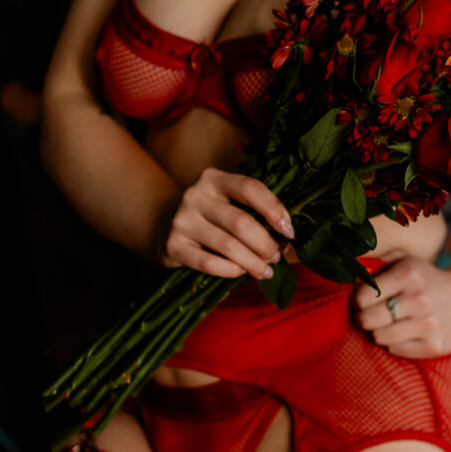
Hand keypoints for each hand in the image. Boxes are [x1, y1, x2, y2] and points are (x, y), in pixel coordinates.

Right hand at [161, 167, 294, 279]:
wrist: (160, 223)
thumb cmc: (208, 215)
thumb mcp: (226, 202)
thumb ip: (253, 212)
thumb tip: (288, 239)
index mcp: (214, 179)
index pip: (250, 188)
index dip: (274, 209)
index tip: (289, 230)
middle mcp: (196, 195)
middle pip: (241, 222)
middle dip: (265, 243)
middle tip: (276, 256)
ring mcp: (182, 220)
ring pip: (227, 245)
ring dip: (253, 262)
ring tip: (265, 270)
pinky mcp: (173, 246)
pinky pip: (208, 263)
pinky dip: (231, 270)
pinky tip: (241, 272)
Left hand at [352, 255, 450, 358]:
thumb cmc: (423, 280)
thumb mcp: (404, 261)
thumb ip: (375, 262)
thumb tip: (342, 265)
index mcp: (409, 275)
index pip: (362, 296)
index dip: (357, 301)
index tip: (362, 301)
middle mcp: (421, 299)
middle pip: (368, 319)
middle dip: (363, 319)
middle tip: (368, 316)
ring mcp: (430, 324)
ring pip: (380, 337)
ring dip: (378, 332)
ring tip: (387, 324)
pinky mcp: (436, 345)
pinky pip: (396, 350)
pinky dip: (394, 344)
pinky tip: (404, 333)